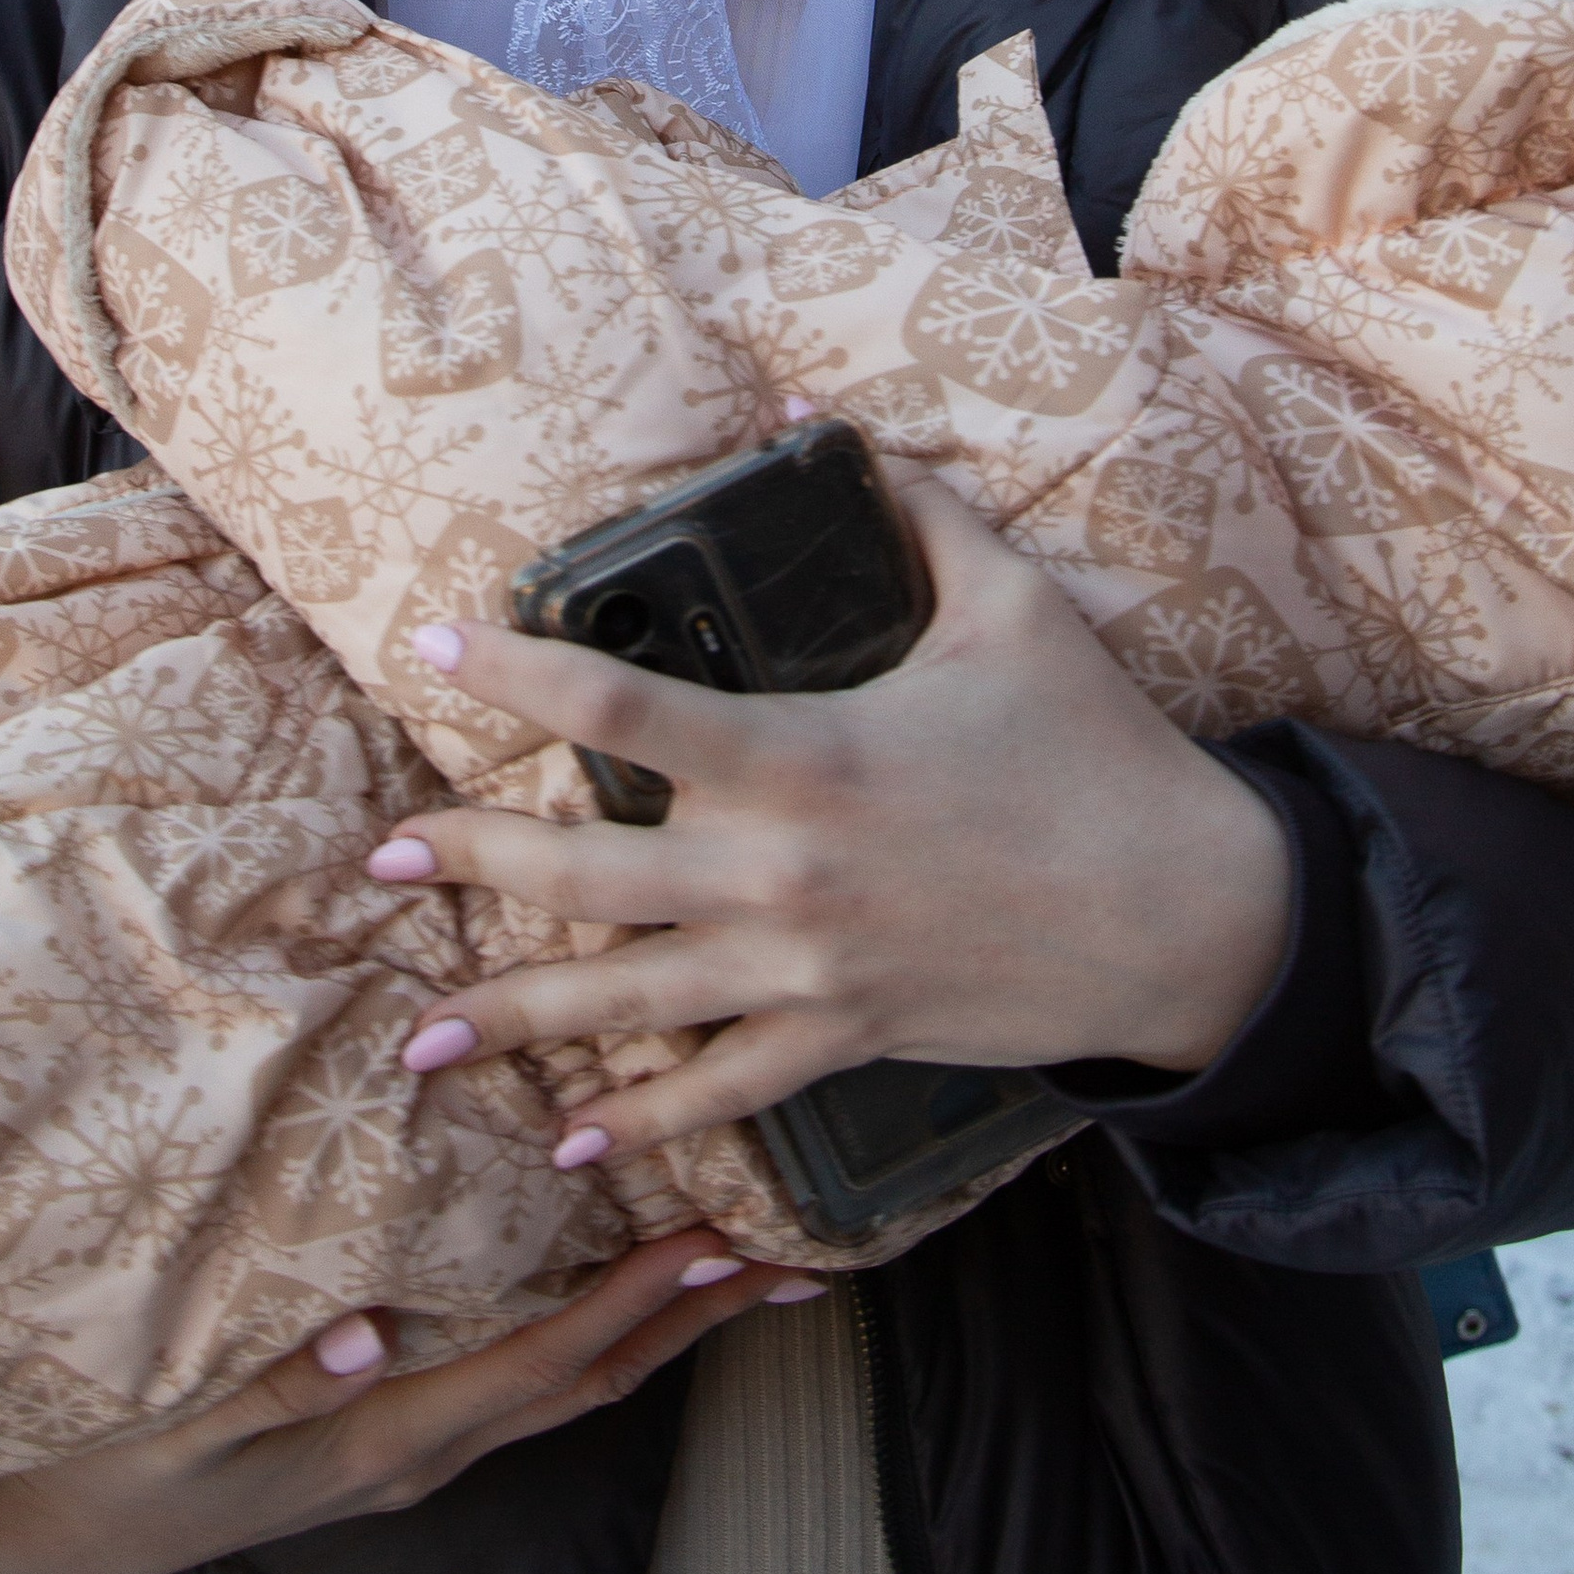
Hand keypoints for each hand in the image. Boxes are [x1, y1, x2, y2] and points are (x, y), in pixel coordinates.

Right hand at [0, 1234, 817, 1573]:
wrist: (49, 1547)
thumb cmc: (100, 1469)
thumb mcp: (161, 1429)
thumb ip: (258, 1380)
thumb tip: (366, 1335)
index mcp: (381, 1435)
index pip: (537, 1363)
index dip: (627, 1304)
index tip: (709, 1242)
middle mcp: (420, 1446)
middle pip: (586, 1379)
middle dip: (688, 1319)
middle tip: (789, 1255)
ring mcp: (410, 1447)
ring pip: (565, 1383)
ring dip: (657, 1328)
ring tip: (742, 1268)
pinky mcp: (388, 1433)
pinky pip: (517, 1378)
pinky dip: (586, 1331)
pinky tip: (609, 1284)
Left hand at [370, 475, 1292, 1171]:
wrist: (1191, 915)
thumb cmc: (1097, 749)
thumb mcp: (1012, 605)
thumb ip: (916, 511)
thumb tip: (826, 428)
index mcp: (806, 756)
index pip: (624, 715)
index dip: (516, 674)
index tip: (434, 644)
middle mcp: (782, 873)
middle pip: (584, 878)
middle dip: (471, 867)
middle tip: (382, 858)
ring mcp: (807, 970)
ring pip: (626, 1002)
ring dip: (514, 1018)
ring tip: (419, 1038)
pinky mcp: (846, 1037)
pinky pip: (721, 1092)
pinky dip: (643, 1126)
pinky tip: (571, 1145)